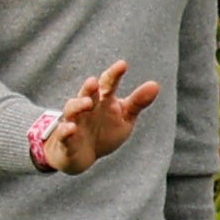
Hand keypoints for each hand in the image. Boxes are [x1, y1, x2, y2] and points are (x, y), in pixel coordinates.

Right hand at [28, 59, 158, 172]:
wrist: (82, 155)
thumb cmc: (104, 131)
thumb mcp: (124, 117)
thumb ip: (137, 102)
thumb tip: (155, 85)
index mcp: (102, 99)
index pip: (108, 84)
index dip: (114, 74)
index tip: (122, 65)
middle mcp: (86, 107)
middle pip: (87, 94)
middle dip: (89, 88)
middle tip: (94, 82)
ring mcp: (74, 122)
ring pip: (72, 110)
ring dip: (78, 105)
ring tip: (87, 103)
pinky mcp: (66, 140)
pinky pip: (63, 134)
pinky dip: (65, 131)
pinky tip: (70, 128)